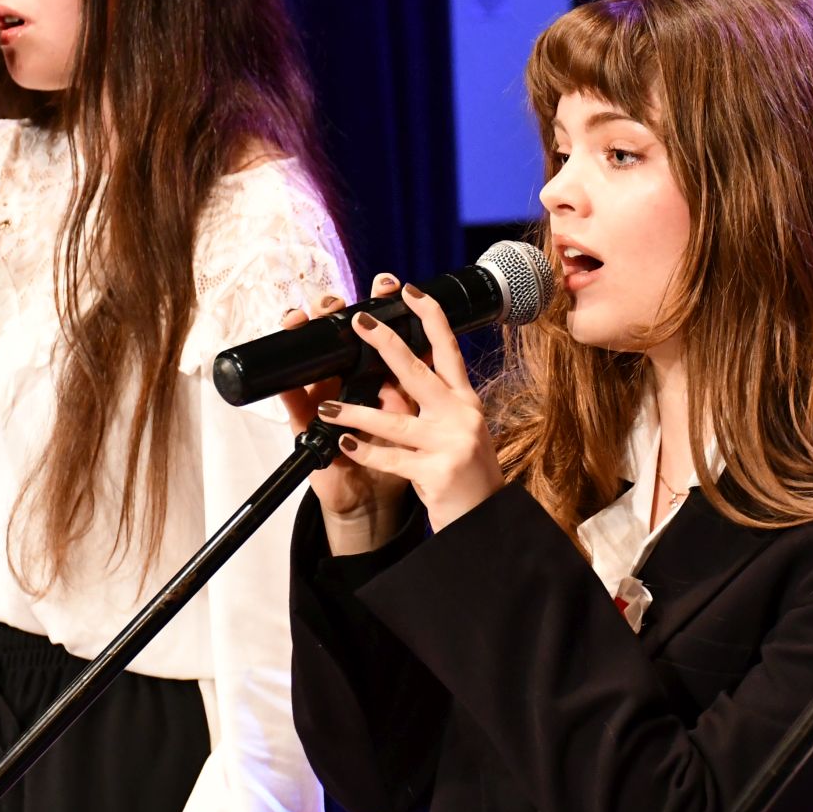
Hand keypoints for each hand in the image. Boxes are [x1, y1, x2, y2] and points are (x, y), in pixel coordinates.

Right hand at [277, 275, 415, 546]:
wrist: (374, 499)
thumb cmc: (399, 458)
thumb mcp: (417, 424)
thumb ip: (414, 395)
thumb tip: (421, 366)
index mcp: (385, 376)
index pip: (385, 332)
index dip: (387, 305)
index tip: (394, 283)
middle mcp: (353, 381)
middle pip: (341, 336)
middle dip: (336, 311)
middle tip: (337, 296)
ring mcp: (328, 399)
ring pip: (313, 361)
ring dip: (307, 340)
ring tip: (301, 320)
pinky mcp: (309, 425)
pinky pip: (294, 405)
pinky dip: (289, 390)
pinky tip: (283, 373)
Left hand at [306, 280, 503, 532]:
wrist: (484, 520)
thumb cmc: (466, 474)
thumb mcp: (453, 431)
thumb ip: (426, 405)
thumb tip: (387, 379)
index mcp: (465, 401)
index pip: (447, 350)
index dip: (430, 317)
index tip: (411, 291)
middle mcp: (461, 416)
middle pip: (418, 372)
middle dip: (386, 345)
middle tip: (359, 322)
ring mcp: (451, 443)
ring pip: (395, 420)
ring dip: (356, 413)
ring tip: (328, 407)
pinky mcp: (437, 472)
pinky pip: (392, 458)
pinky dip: (366, 450)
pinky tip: (345, 443)